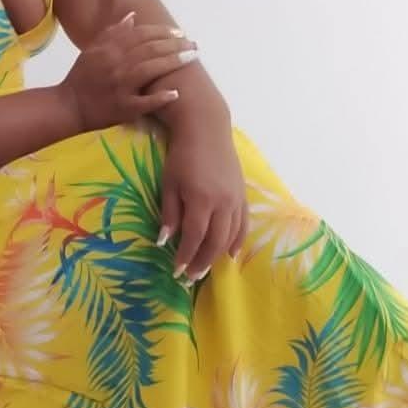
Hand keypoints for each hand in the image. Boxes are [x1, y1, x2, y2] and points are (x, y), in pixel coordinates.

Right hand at [58, 12, 197, 131]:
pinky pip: (144, 102)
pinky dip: (160, 98)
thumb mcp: (92, 50)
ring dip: (173, 62)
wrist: (68, 106)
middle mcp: (116, 65)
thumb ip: (112, 33)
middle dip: (175, 44)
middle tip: (193, 45)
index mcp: (109, 49)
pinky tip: (176, 93)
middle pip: (150, 49)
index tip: (179, 33)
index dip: (162, 32)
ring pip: (150, 69)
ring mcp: (120, 87)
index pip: (141, 35)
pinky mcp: (123, 108)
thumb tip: (132, 16)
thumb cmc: (81, 77)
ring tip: (191, 58)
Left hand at [159, 122, 247, 282]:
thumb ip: (169, 214)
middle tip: (191, 278)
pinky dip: (237, 240)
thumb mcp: (169, 184)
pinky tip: (230, 253)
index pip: (194, 237)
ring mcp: (236, 199)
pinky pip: (243, 223)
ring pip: (231, 235)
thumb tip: (164, 242)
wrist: (207, 129)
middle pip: (215, 241)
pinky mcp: (242, 194)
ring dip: (218, 255)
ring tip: (207, 269)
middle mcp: (223, 203)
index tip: (176, 271)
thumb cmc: (181, 155)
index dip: (186, 256)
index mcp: (201, 200)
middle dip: (202, 262)